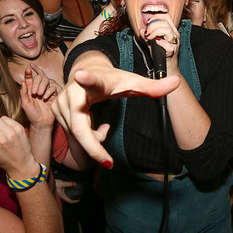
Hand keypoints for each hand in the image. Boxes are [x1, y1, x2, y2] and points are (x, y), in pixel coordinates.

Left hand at [21, 63, 58, 128]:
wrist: (41, 123)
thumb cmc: (32, 114)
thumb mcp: (25, 103)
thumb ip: (23, 92)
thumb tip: (22, 81)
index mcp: (30, 89)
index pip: (30, 78)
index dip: (29, 73)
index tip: (28, 69)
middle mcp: (39, 88)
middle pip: (39, 77)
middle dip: (36, 82)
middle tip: (34, 92)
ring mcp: (47, 91)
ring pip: (47, 81)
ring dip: (42, 86)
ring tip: (39, 95)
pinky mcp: (54, 95)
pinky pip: (53, 88)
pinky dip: (49, 91)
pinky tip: (45, 98)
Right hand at [52, 56, 180, 167]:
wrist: (85, 69)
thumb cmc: (110, 78)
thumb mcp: (132, 82)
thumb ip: (154, 87)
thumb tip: (177, 83)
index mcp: (94, 82)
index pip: (89, 81)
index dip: (85, 79)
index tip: (80, 74)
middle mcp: (73, 93)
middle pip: (80, 128)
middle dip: (94, 148)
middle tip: (109, 163)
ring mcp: (61, 104)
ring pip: (78, 135)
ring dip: (94, 140)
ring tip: (105, 127)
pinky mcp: (55, 113)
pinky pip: (73, 135)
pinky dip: (87, 136)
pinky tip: (93, 125)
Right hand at [55, 179, 80, 203]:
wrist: (49, 182)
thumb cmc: (54, 184)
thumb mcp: (62, 183)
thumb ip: (69, 184)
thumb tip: (75, 184)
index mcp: (62, 195)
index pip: (69, 201)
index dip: (74, 201)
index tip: (78, 200)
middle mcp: (61, 196)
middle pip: (68, 200)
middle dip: (73, 199)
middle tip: (77, 197)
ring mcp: (60, 194)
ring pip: (66, 197)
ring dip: (71, 196)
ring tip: (75, 194)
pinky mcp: (60, 192)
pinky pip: (65, 194)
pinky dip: (68, 193)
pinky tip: (70, 190)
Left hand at [141, 15, 180, 73]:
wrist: (167, 68)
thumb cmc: (161, 55)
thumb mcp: (152, 43)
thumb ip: (147, 36)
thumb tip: (141, 29)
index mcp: (171, 30)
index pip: (165, 16)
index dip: (155, 17)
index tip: (148, 23)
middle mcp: (174, 35)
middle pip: (165, 22)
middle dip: (152, 25)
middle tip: (147, 33)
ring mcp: (175, 43)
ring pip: (167, 30)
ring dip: (155, 32)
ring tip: (149, 38)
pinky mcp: (173, 52)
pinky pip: (168, 45)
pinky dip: (161, 43)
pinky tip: (155, 43)